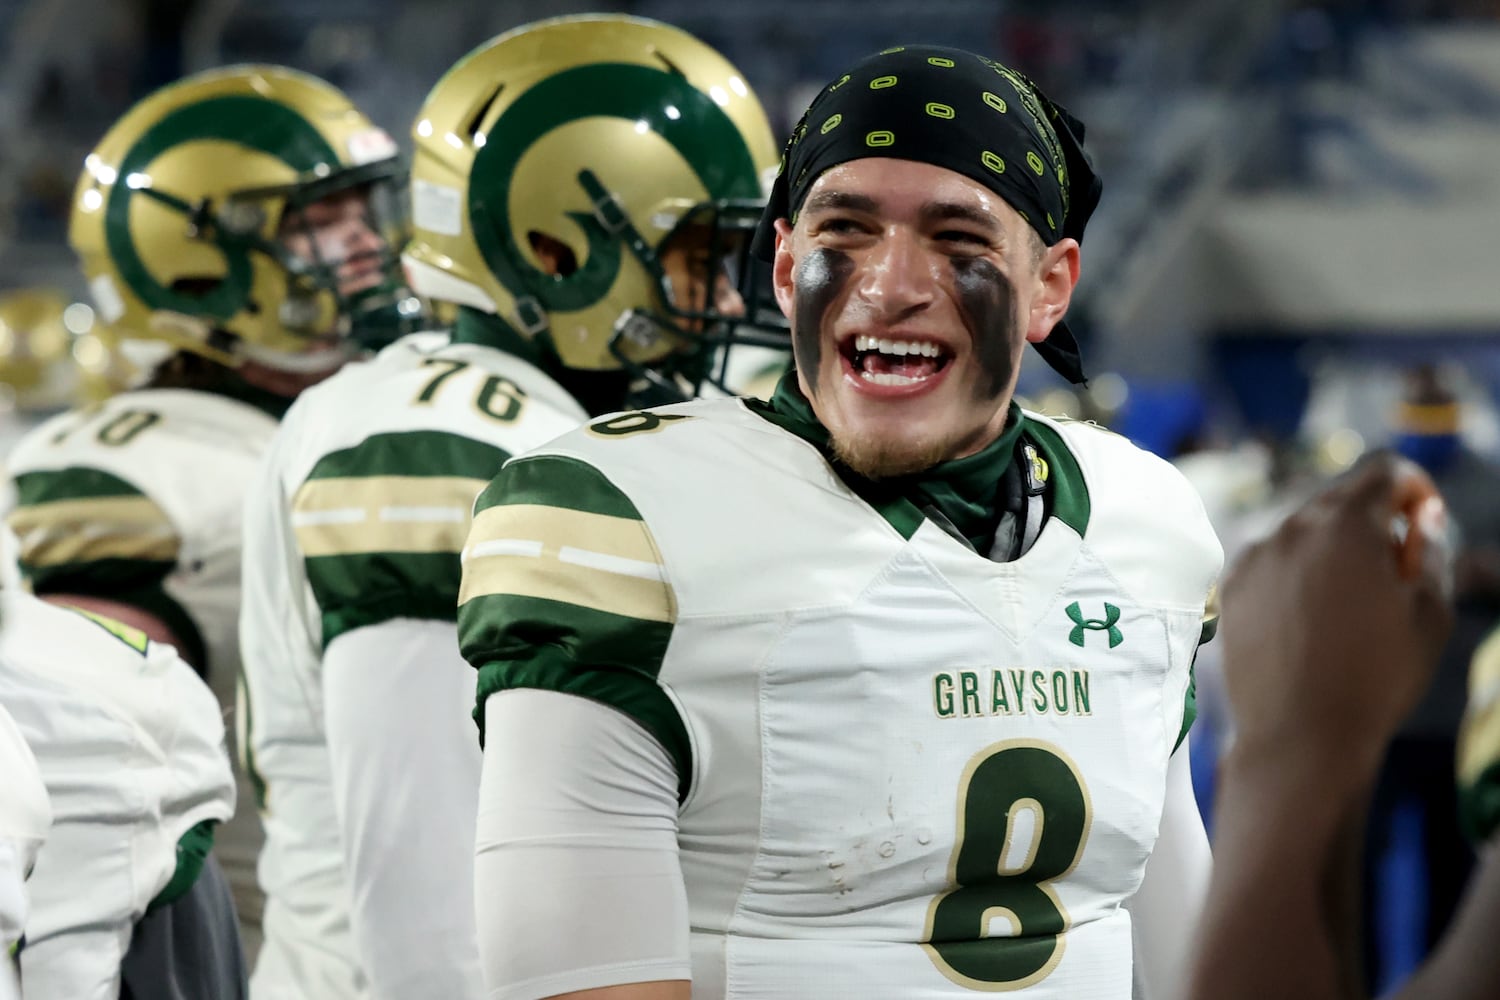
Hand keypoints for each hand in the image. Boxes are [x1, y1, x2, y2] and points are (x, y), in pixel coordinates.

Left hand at [1218, 453, 1453, 769]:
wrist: (1300, 736)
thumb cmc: (1376, 678)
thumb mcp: (1429, 613)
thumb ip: (1430, 550)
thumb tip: (1421, 514)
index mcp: (1346, 524)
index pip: (1382, 470)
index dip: (1411, 486)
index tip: (1420, 518)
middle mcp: (1293, 527)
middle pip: (1339, 497)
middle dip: (1371, 519)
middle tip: (1391, 571)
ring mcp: (1255, 555)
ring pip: (1302, 529)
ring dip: (1330, 547)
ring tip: (1349, 605)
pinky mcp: (1231, 585)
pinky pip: (1271, 559)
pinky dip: (1294, 572)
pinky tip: (1309, 618)